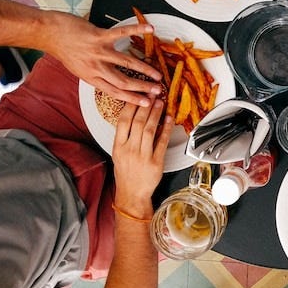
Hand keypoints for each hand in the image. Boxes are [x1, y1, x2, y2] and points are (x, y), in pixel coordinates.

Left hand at [43, 11, 162, 105]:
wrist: (49, 33)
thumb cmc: (63, 49)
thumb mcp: (78, 69)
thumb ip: (95, 74)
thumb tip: (111, 79)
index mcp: (91, 78)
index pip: (115, 92)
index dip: (133, 99)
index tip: (146, 103)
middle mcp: (96, 67)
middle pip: (124, 81)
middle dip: (143, 87)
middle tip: (158, 91)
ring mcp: (98, 52)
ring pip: (126, 63)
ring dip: (144, 69)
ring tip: (157, 74)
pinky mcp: (99, 36)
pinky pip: (122, 33)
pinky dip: (137, 30)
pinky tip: (149, 29)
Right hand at [112, 99, 172, 215]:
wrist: (132, 194)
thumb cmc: (126, 173)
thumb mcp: (118, 154)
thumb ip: (125, 136)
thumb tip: (134, 116)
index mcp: (118, 147)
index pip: (123, 121)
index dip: (131, 106)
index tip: (137, 95)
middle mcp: (129, 150)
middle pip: (138, 123)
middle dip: (146, 106)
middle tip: (152, 94)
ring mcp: (143, 156)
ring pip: (150, 130)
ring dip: (156, 114)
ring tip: (160, 103)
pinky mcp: (156, 162)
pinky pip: (162, 142)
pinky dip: (167, 129)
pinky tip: (169, 119)